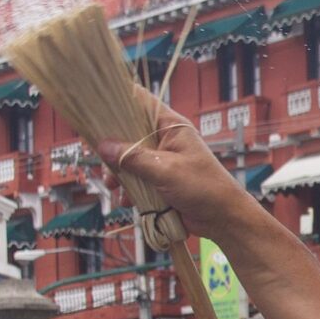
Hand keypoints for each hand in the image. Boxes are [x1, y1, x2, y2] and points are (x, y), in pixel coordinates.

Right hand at [92, 94, 258, 241]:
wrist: (222, 217)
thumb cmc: (203, 187)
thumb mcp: (165, 170)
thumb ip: (133, 158)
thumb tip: (104, 147)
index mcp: (171, 126)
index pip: (141, 102)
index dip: (119, 101)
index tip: (97, 108)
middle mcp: (164, 139)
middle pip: (129, 133)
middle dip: (114, 148)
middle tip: (103, 160)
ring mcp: (162, 160)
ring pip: (130, 159)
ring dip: (120, 174)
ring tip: (114, 187)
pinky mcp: (159, 180)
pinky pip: (137, 179)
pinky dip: (129, 189)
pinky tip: (127, 200)